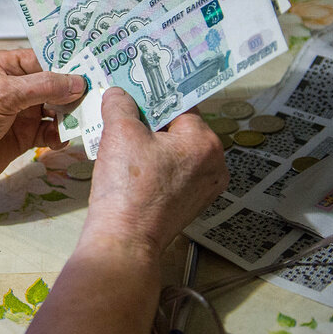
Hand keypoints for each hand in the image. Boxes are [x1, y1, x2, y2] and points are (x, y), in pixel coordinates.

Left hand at [0, 48, 86, 192]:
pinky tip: (66, 137)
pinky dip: (61, 134)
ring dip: (72, 114)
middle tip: (103, 95)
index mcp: (3, 66)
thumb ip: (42, 86)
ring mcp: (18, 113)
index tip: (97, 66)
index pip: (43, 58)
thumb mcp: (2, 93)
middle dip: (75, 90)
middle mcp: (13, 87)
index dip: (68, 63)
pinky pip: (50, 132)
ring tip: (90, 117)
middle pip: (54, 84)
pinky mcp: (22, 138)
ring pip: (55, 109)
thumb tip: (79, 81)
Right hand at [83, 87, 228, 256]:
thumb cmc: (127, 189)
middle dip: (149, 123)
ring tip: (122, 145)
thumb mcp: (119, 132)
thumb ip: (120, 104)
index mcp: (205, 142)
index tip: (131, 94)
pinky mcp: (191, 204)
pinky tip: (130, 168)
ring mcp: (205, 187)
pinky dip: (154, 166)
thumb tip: (118, 93)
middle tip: (122, 120)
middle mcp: (214, 165)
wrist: (124, 240)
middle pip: (178, 128)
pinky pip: (173, 173)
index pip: (179, 104)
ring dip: (150, 145)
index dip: (152, 97)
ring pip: (175, 151)